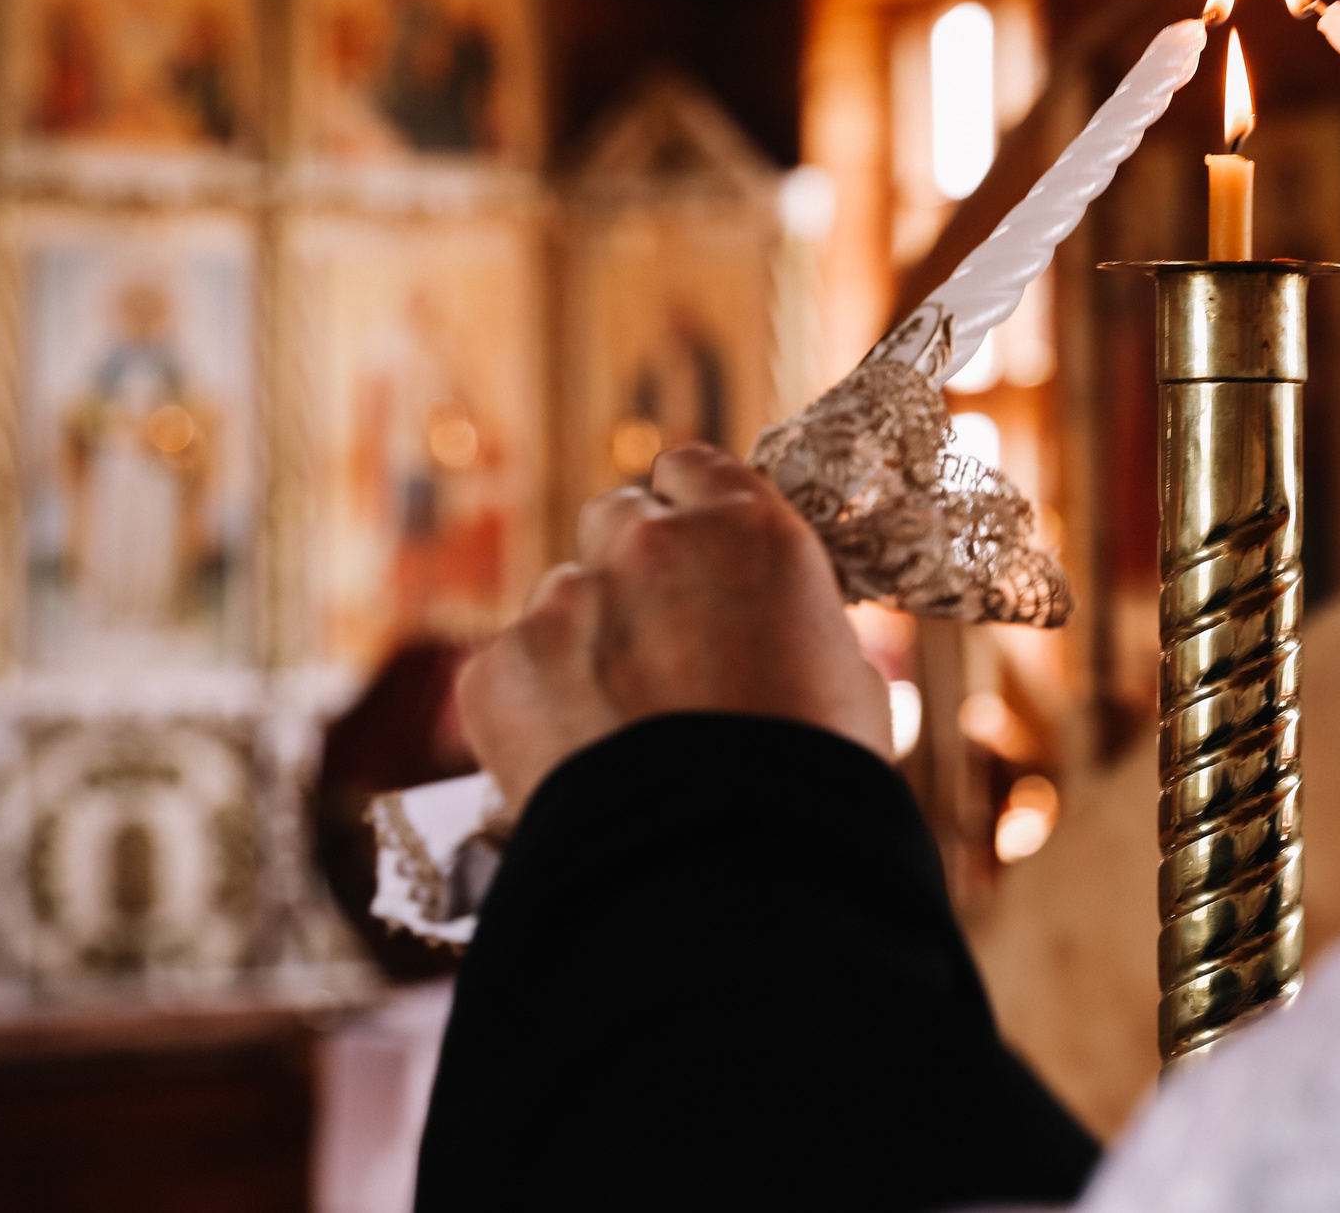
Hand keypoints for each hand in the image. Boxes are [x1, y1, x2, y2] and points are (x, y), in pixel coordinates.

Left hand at [456, 443, 891, 813]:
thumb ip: (785, 619)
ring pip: (563, 597)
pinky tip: (580, 762)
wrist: (723, 871)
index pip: (693, 468)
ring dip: (585, 640)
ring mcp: (565, 602)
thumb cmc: (811, 779)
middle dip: (631, 564)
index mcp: (748, 530)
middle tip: (658, 639)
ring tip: (622, 728)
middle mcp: (649, 544)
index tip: (696, 551)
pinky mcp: (499, 669)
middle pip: (616, 516)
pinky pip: (512, 668)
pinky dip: (537, 707)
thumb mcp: (840, 673)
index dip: (693, 511)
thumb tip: (770, 628)